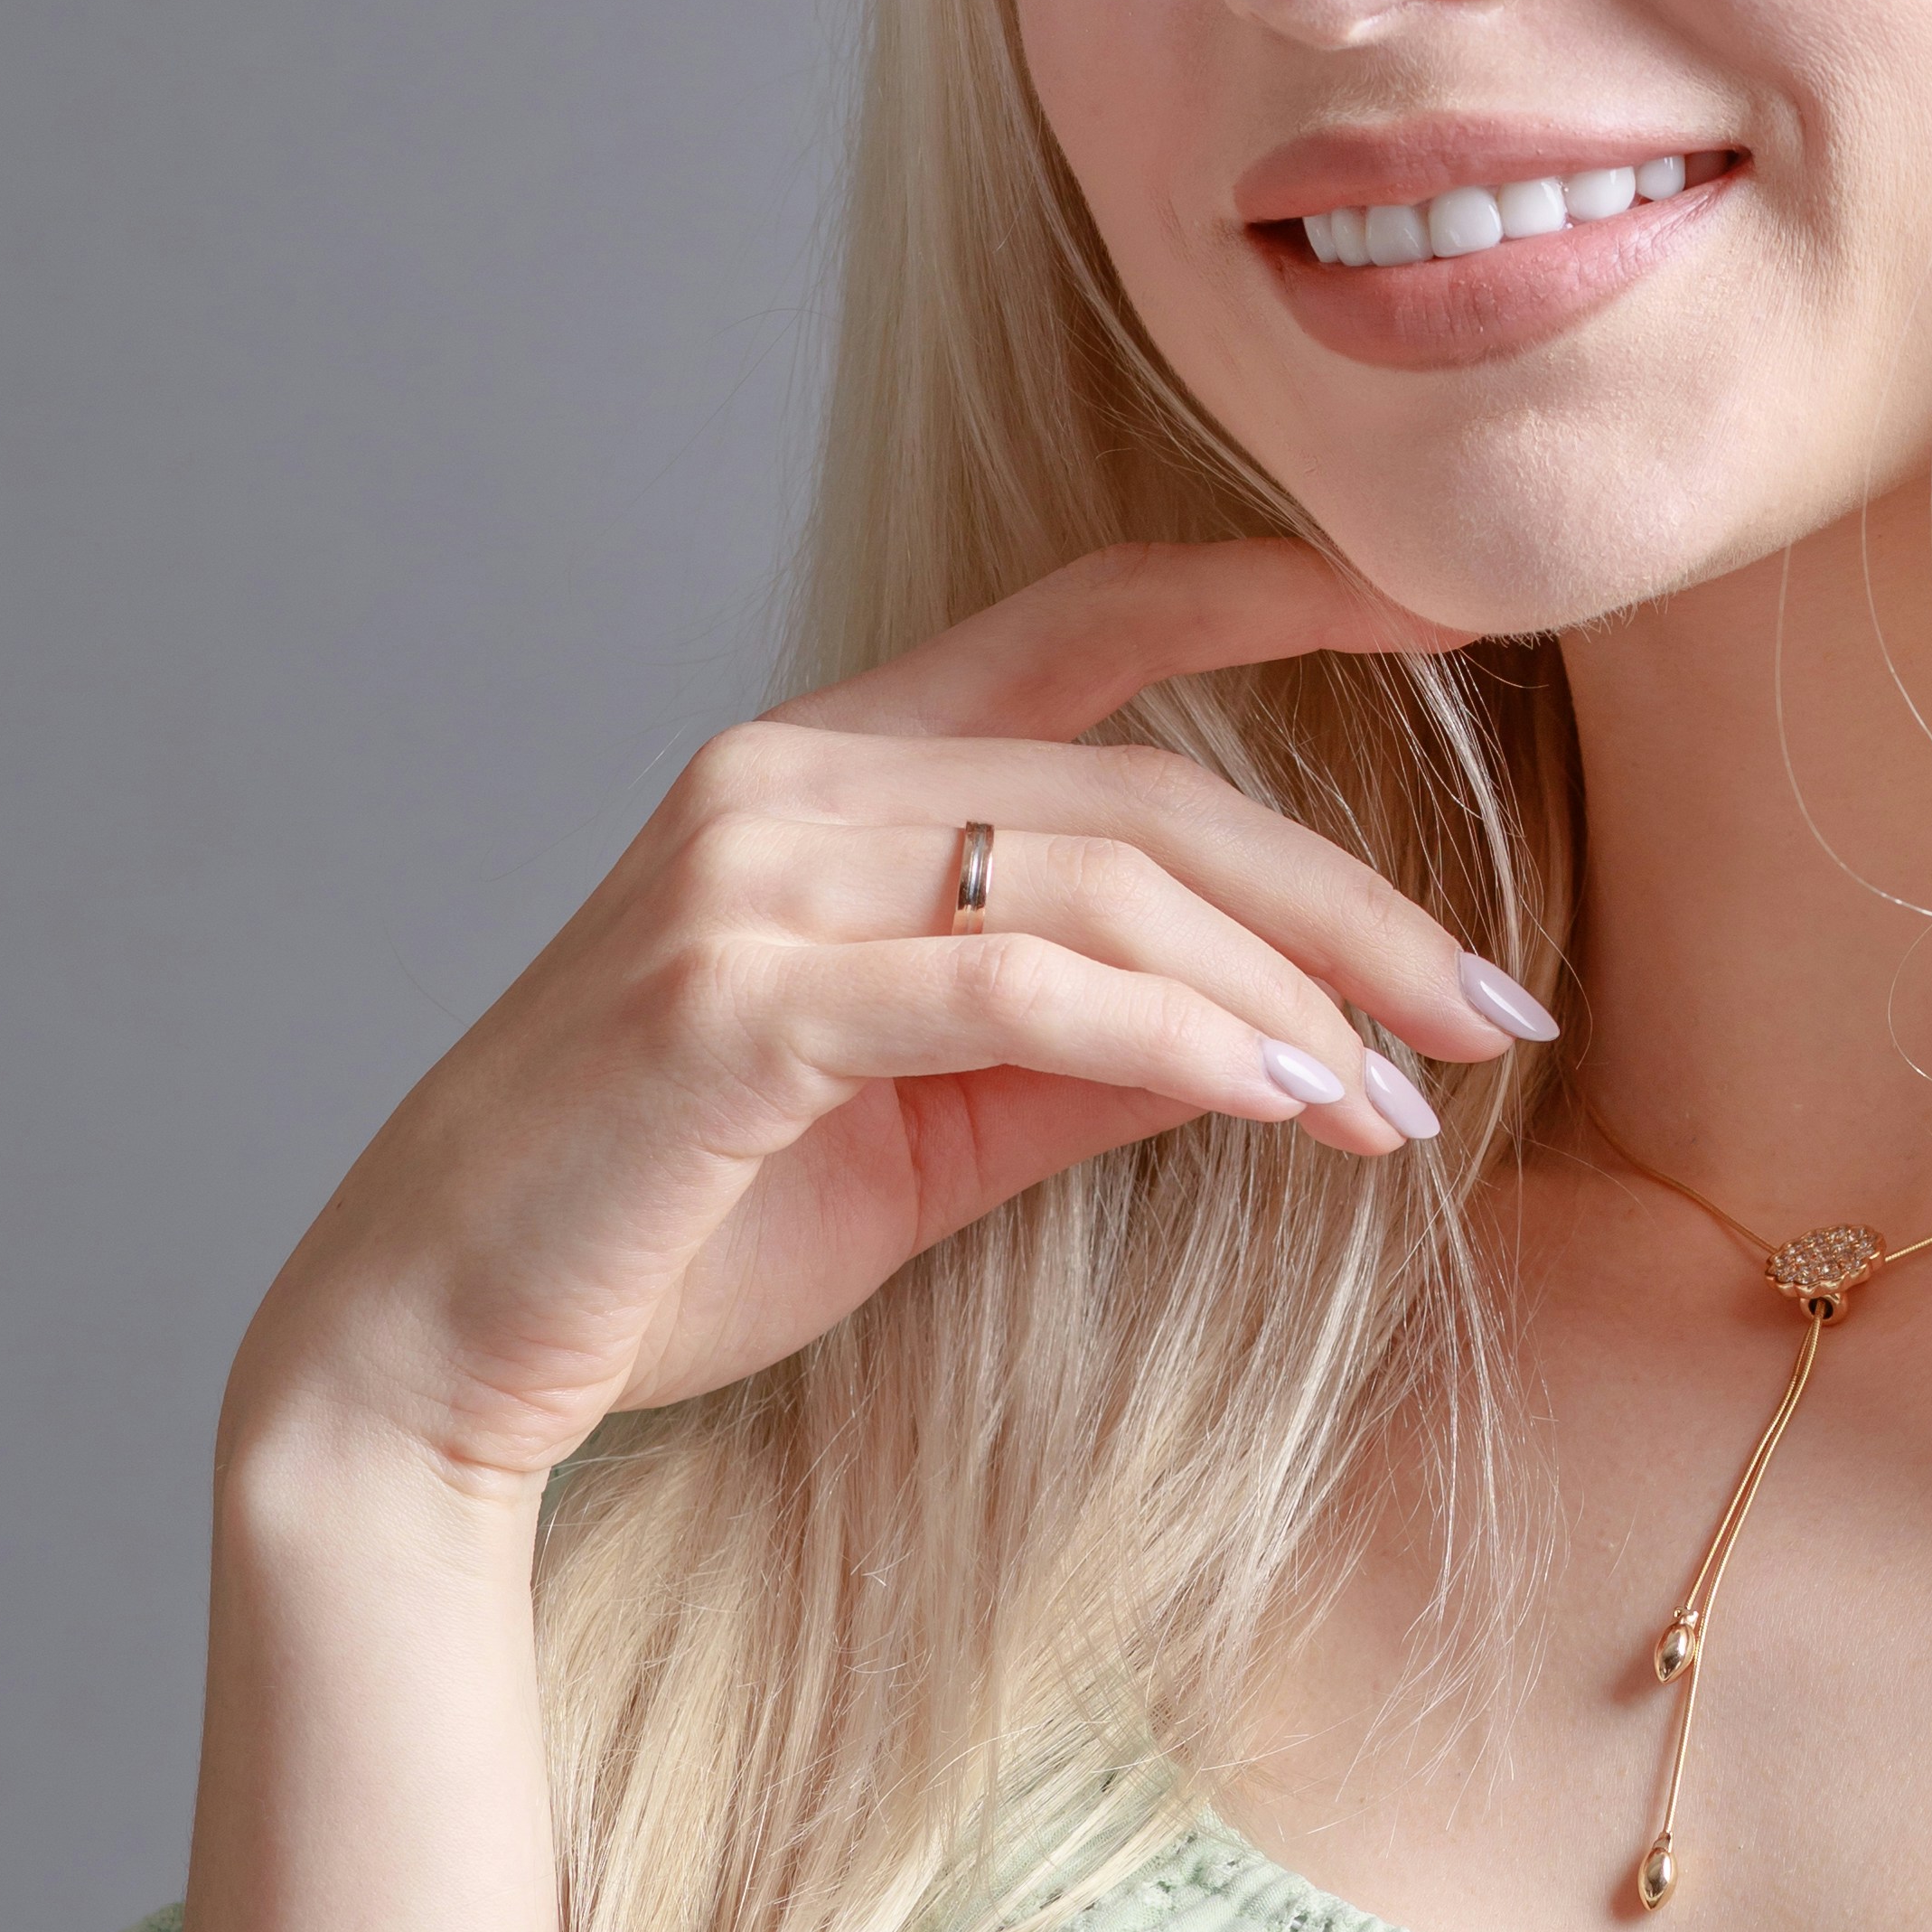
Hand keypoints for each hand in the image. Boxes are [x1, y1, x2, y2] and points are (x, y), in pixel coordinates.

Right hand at [222, 540, 1542, 1499]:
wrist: (438, 1344)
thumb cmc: (678, 1226)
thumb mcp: (939, 1125)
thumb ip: (1096, 1051)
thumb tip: (1297, 1032)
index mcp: (832, 771)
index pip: (1088, 617)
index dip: (1277, 587)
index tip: (1457, 615)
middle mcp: (788, 779)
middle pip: (1143, 784)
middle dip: (1348, 898)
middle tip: (1493, 1001)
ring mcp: (750, 879)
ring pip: (1100, 879)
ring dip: (1289, 991)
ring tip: (1408, 1094)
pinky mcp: (735, 1000)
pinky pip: (1016, 988)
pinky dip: (1184, 1039)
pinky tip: (1295, 1105)